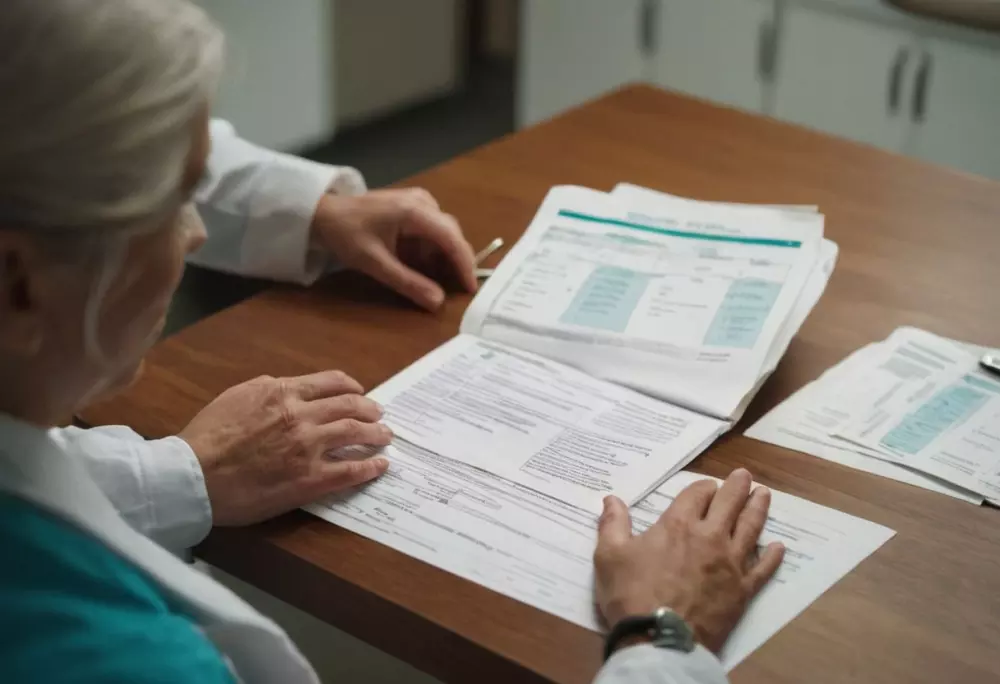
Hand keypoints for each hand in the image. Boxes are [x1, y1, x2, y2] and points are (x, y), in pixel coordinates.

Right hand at [179, 370, 392, 526]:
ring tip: (385, 437)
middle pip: (350, 406)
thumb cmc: (207, 436)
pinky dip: (370, 467)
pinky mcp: (310, 479)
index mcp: (283, 392)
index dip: (351, 387)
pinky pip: (350, 471)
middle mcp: (302, 415)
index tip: (359, 392)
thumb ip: (266, 389)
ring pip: (355, 433)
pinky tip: (380, 466)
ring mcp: (309, 447)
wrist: (193, 474)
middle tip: (379, 415)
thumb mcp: (236, 396)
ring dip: (376, 434)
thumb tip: (284, 385)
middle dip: (370, 409)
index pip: (330, 383)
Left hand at [312, 188, 477, 310]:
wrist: (323, 213)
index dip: (464, 264)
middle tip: (458, 290)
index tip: (471, 288)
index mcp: (414, 210)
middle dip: (456, 262)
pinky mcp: (413, 207)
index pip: (451, 238)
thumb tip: (438, 303)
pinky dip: (431, 251)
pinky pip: (432, 231)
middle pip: (451, 234)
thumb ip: (408, 282)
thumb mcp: (375, 263)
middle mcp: (423, 202)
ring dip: (442, 258)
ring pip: (443, 233)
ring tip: (438, 281)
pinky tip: (423, 267)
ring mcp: (419, 202)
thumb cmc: (346, 235)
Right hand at [593, 469, 784, 652]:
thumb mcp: (609, 555)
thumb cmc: (631, 594)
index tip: (708, 485)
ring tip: (764, 495)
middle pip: (729, 503)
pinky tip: (778, 547)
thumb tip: (611, 498)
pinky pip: (762, 568)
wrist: (660, 639)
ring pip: (750, 528)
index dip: (704, 486)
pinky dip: (771, 556)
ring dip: (758, 508)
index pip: (697, 494)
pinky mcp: (742, 589)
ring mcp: (730, 563)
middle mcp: (710, 536)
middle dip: (737, 487)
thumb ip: (612, 524)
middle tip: (745, 476)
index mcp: (678, 524)